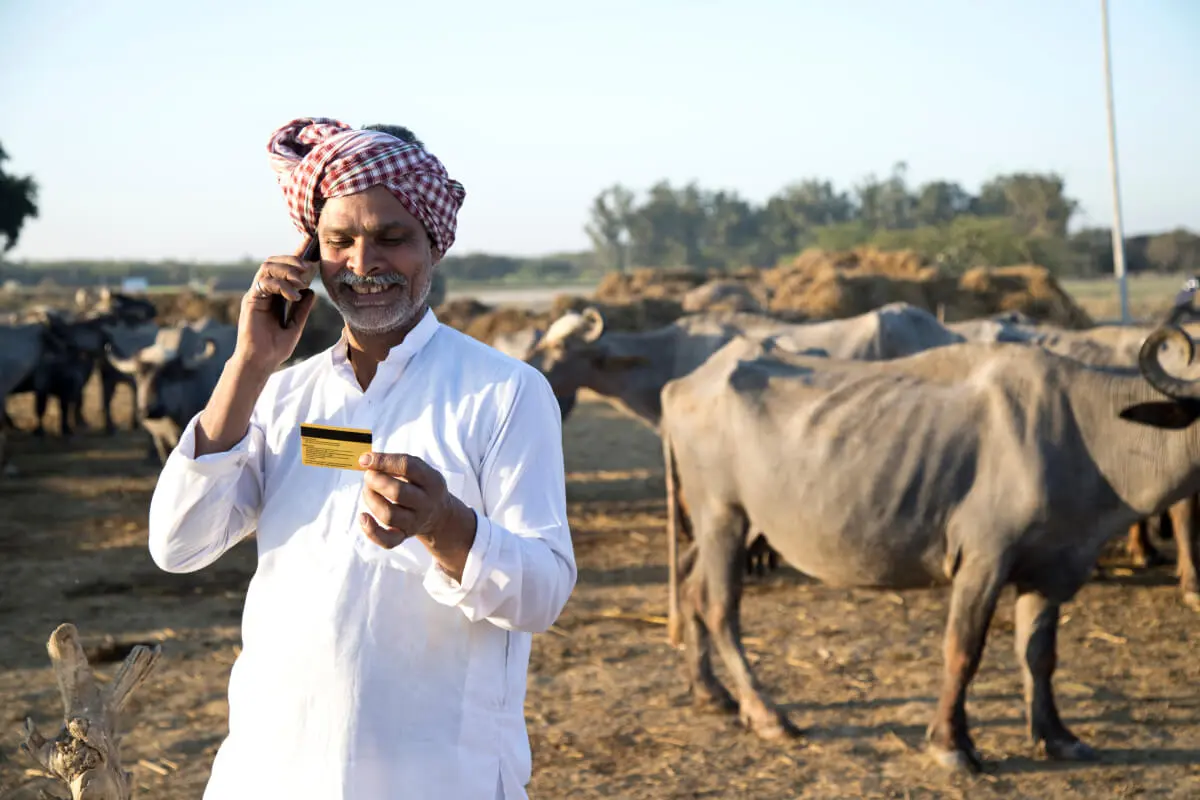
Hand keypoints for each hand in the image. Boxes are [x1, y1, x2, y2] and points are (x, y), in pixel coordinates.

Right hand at [233, 238, 319, 370]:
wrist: (261, 362)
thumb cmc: (275, 348)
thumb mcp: (296, 325)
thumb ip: (302, 308)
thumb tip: (312, 291)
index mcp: (273, 295)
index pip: (283, 270)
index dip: (295, 256)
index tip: (310, 246)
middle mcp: (263, 291)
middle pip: (273, 262)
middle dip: (292, 259)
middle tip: (309, 267)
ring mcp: (256, 294)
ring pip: (268, 267)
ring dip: (287, 269)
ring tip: (302, 281)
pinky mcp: (251, 300)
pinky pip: (265, 282)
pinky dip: (282, 285)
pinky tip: (294, 296)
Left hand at [358, 452, 476, 578]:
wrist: (439, 515)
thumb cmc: (422, 487)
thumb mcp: (421, 471)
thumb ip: (398, 464)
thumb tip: (367, 461)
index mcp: (431, 481)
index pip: (408, 467)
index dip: (383, 461)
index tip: (365, 459)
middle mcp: (425, 503)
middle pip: (398, 493)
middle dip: (376, 481)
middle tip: (368, 476)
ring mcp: (415, 521)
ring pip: (388, 515)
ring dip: (371, 500)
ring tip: (367, 490)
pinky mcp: (404, 535)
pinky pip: (387, 541)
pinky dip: (372, 531)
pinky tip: (363, 517)